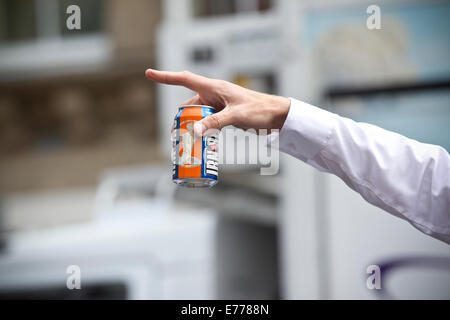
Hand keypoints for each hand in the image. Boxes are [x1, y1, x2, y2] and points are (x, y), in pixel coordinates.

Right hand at [145, 69, 290, 135]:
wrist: (277, 115)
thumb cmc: (259, 110)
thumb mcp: (235, 116)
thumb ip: (214, 123)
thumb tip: (193, 131)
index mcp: (214, 88)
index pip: (184, 79)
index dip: (165, 77)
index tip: (149, 73)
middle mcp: (213, 94)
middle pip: (188, 105)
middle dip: (179, 120)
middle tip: (174, 138)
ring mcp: (218, 105)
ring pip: (197, 115)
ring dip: (191, 128)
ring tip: (186, 145)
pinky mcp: (224, 114)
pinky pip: (207, 122)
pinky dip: (202, 131)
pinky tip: (202, 144)